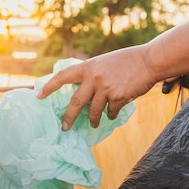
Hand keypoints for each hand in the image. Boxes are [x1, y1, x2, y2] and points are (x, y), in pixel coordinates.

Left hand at [36, 45, 156, 129]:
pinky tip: (112, 115)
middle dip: (68, 117)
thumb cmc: (126, 61)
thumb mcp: (103, 62)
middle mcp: (94, 78)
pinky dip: (111, 115)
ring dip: (92, 120)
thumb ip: (92, 74)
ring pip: (93, 111)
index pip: (62, 77)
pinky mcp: (118, 97)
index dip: (49, 87)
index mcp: (88, 67)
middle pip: (76, 102)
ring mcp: (106, 88)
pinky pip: (110, 112)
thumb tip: (82, 90)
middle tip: (64, 127)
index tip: (39, 96)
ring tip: (93, 123)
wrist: (149, 61)